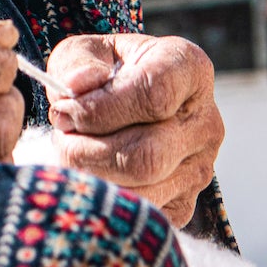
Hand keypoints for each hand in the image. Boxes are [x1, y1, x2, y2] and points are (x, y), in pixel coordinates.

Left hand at [44, 33, 224, 226]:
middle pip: (148, 154)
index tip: (66, 111)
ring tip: (71, 153)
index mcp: (188, 69)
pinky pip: (143, 214)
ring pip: (144, 189)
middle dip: (88, 150)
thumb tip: (77, 86)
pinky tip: (90, 174)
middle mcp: (205, 121)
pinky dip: (105, 199)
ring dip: (91, 176)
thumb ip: (77, 65)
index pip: (153, 94)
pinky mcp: (185, 202)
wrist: (119, 103)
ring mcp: (201, 167)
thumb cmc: (99, 72)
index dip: (101, 108)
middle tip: (61, 137)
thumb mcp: (83, 52)